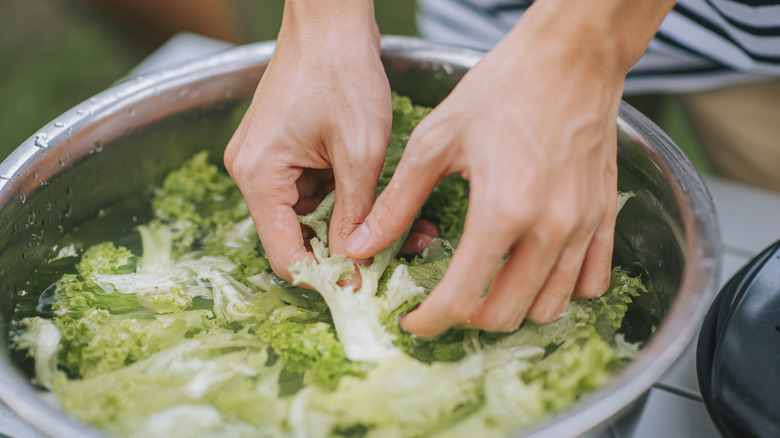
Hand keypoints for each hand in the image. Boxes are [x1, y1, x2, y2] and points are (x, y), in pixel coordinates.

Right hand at [224, 2, 390, 278]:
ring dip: (352, 225)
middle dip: (347, 251)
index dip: (325, 278)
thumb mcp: (360, 152)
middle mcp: (253, 174)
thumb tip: (353, 268)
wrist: (330, 22)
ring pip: (310, 217)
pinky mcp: (283, 152)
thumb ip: (355, 215)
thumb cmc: (343, 72)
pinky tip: (379, 198)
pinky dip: (345, 200)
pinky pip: (313, 192)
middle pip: (296, 238)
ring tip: (407, 226)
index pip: (285, 255)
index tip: (365, 289)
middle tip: (398, 256)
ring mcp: (266, 162)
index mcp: (260, 177)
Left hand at [345, 6, 646, 336]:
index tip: (415, 320)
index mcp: (502, 209)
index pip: (463, 297)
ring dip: (513, 309)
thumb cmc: (503, 87)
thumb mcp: (436, 141)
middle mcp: (550, 227)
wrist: (570, 57)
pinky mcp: (604, 216)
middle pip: (507, 313)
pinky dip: (560, 290)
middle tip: (445, 302)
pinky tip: (534, 270)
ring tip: (485, 286)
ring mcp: (583, 225)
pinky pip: (590, 281)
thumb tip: (362, 244)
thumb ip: (398, 202)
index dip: (432, 320)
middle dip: (468, 319)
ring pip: (550, 306)